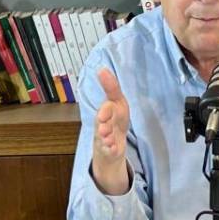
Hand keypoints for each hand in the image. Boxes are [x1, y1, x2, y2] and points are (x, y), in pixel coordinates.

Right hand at [91, 68, 130, 194]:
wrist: (111, 143)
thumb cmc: (115, 119)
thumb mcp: (116, 101)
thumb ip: (111, 87)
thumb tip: (102, 68)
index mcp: (107, 111)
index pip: (106, 107)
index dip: (106, 109)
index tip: (104, 112)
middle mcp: (103, 124)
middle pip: (101, 123)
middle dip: (103, 123)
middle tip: (104, 124)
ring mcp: (105, 138)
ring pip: (104, 137)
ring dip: (106, 137)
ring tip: (109, 138)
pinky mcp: (108, 150)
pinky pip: (109, 150)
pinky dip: (111, 149)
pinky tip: (113, 149)